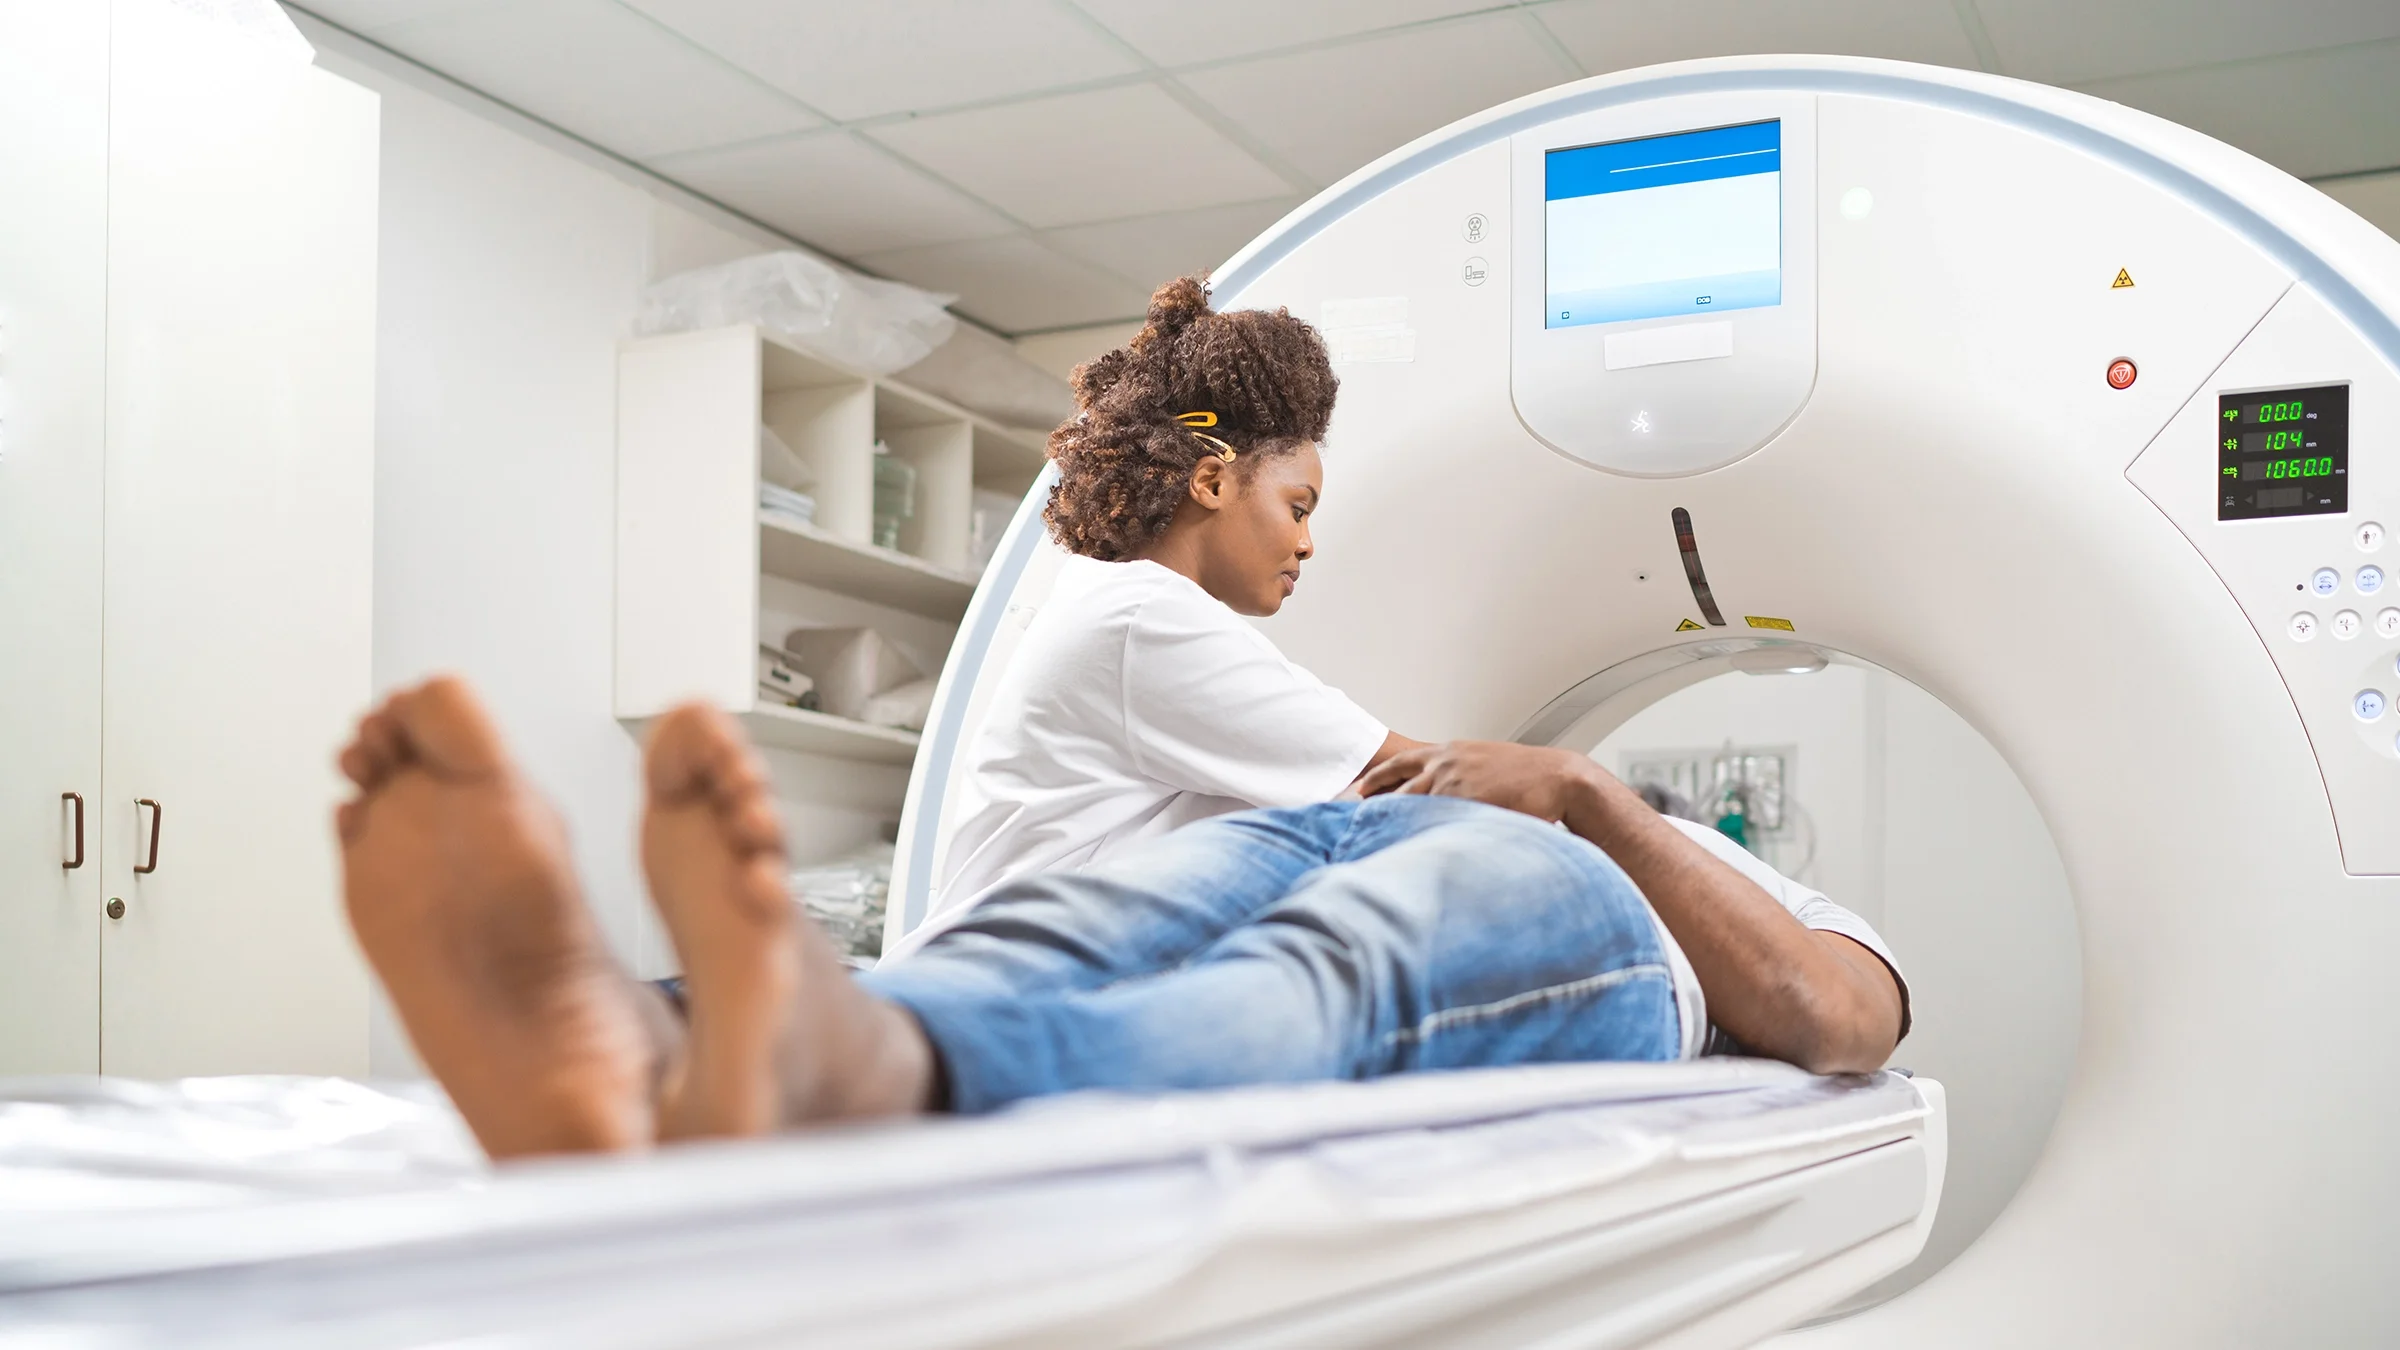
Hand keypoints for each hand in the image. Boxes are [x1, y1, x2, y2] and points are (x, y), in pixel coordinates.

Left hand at [1352, 740, 1608, 822]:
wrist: (1561, 779)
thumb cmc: (1529, 778)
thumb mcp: (1487, 767)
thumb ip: (1463, 780)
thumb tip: (1452, 799)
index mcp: (1450, 753)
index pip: (1401, 765)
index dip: (1377, 780)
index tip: (1359, 792)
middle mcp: (1445, 764)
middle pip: (1396, 788)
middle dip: (1374, 807)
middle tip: (1351, 825)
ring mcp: (1454, 783)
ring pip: (1409, 807)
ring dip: (1392, 825)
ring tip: (1370, 844)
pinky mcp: (1466, 803)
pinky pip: (1433, 822)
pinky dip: (1416, 835)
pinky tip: (1403, 850)